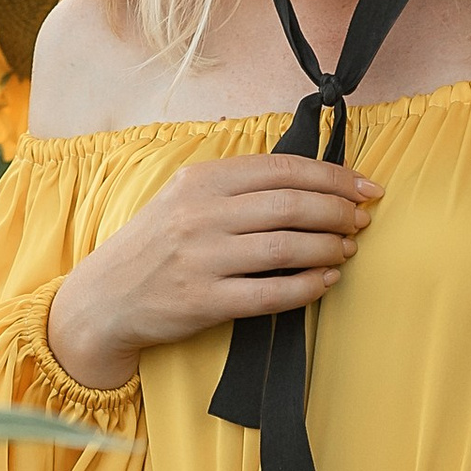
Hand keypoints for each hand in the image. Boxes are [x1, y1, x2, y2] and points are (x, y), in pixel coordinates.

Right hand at [46, 154, 381, 390]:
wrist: (105, 298)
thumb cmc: (155, 246)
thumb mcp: (183, 197)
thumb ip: (236, 185)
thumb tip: (310, 180)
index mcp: (200, 180)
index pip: (283, 169)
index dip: (333, 176)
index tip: (365, 187)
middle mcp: (200, 214)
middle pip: (292, 205)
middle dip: (339, 211)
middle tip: (363, 219)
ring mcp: (202, 258)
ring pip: (287, 247)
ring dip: (329, 247)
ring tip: (347, 249)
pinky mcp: (204, 301)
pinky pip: (271, 293)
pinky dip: (307, 287)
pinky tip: (325, 282)